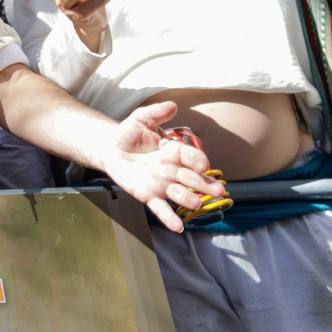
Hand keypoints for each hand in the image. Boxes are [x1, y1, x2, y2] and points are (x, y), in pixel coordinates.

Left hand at [99, 101, 224, 232]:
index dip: (197, 160)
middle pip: (190, 178)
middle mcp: (171, 169)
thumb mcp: (140, 119)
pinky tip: (178, 227)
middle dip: (203, 184)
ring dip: (188, 199)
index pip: (189, 156)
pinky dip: (169, 218)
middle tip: (218, 191)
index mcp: (173, 151)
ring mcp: (161, 184)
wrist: (112, 149)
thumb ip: (155, 113)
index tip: (204, 165)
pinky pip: (160, 208)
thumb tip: (172, 104)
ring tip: (196, 204)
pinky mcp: (148, 195)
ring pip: (178, 193)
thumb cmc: (130, 134)